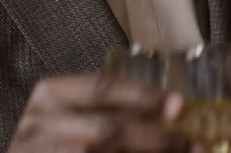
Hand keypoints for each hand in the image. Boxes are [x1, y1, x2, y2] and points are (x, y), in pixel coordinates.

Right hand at [8, 72, 193, 151]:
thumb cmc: (53, 142)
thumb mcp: (70, 116)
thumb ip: (107, 112)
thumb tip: (168, 113)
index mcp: (49, 94)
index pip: (102, 87)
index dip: (143, 94)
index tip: (178, 104)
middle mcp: (39, 124)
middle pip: (108, 129)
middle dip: (155, 138)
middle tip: (190, 143)